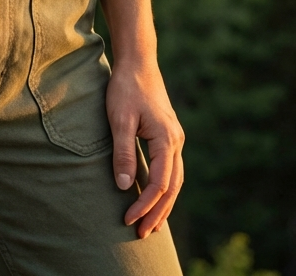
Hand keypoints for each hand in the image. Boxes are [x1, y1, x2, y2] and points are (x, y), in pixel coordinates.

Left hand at [107, 57, 184, 237]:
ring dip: (163, 204)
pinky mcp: (168, 135)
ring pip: (175, 180)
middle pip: (172, 187)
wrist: (138, 61)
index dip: (144, 205)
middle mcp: (176, 141)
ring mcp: (174, 138)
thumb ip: (123, 152)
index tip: (127, 220)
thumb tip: (125, 187)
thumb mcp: (119, 119)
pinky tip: (154, 196)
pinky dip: (165, 188)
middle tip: (142, 234)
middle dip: (158, 213)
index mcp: (166, 139)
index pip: (159, 184)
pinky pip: (171, 169)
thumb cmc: (126, 87)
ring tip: (150, 224)